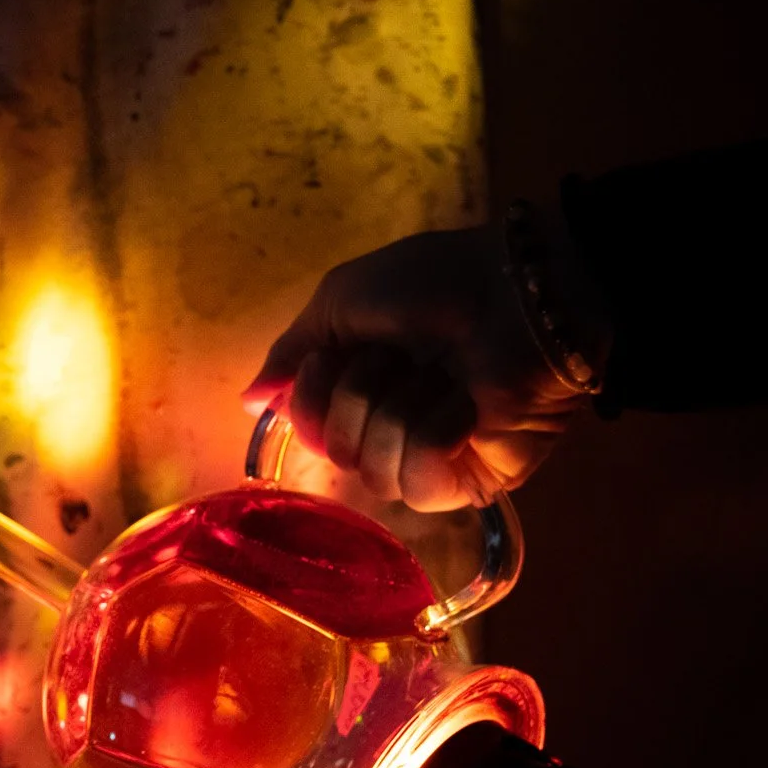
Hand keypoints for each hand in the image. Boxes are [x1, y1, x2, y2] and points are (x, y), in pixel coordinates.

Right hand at [242, 213, 607, 511]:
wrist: (519, 291)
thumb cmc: (435, 283)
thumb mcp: (341, 301)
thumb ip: (292, 352)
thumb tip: (248, 401)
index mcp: (354, 389)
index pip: (302, 428)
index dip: (310, 394)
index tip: (336, 355)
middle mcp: (385, 429)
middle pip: (334, 451)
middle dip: (360, 396)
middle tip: (399, 358)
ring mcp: (428, 461)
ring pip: (372, 471)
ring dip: (399, 410)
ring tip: (438, 378)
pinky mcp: (468, 484)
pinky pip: (416, 483)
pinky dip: (433, 434)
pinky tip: (462, 407)